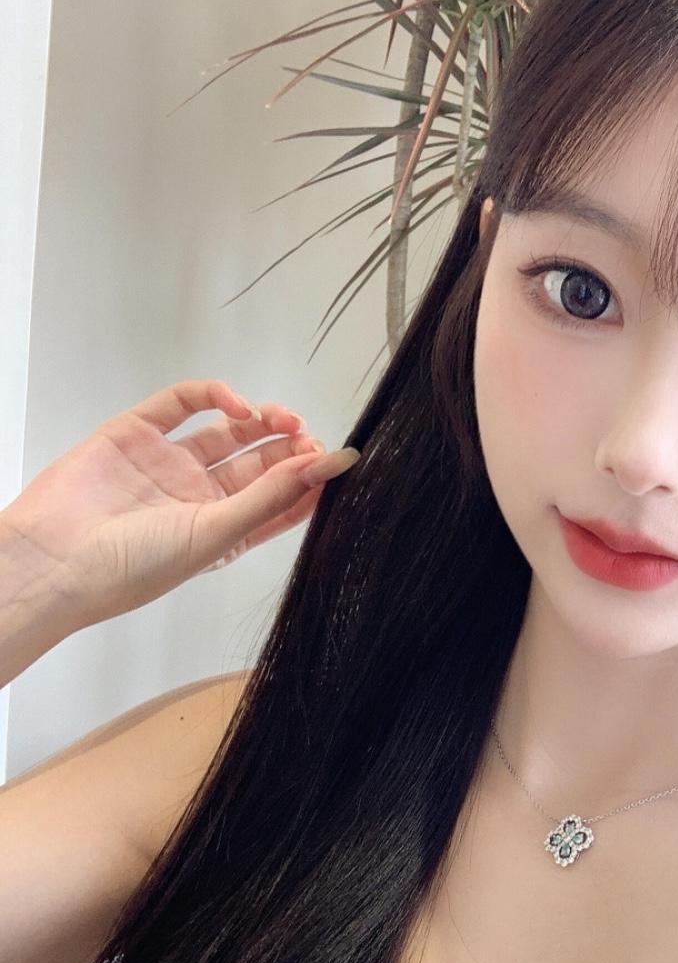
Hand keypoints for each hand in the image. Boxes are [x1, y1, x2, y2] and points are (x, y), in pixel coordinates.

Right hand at [0, 379, 360, 629]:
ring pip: (227, 432)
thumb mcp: (216, 534)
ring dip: (260, 421)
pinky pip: (181, 404)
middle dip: (289, 446)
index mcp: (222, 531)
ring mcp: (168, 464)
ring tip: (283, 419)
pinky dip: (212, 396)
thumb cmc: (134, 567)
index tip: (335, 464)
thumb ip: (269, 496)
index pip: (279, 502)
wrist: (57, 559)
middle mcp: (198, 497)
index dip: (308, 481)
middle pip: (259, 463)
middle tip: (308, 436)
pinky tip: (236, 405)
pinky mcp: (137, 433)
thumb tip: (322, 466)